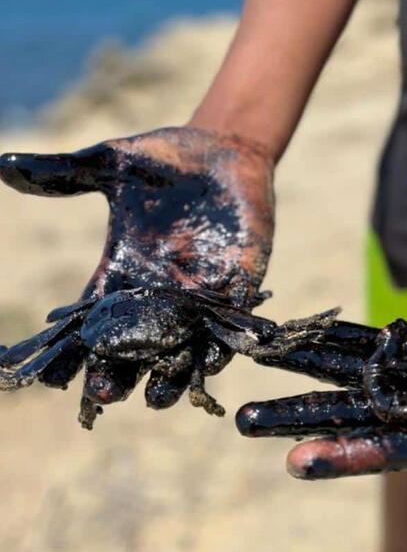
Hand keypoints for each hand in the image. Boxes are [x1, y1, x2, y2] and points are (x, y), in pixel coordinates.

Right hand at [0, 127, 274, 421]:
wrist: (224, 153)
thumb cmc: (167, 158)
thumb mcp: (114, 163)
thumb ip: (67, 173)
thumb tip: (2, 167)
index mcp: (123, 270)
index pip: (93, 318)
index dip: (75, 349)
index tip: (54, 377)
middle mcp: (159, 292)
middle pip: (134, 344)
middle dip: (120, 370)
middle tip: (106, 395)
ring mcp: (199, 294)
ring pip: (182, 347)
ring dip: (171, 374)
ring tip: (158, 398)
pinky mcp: (237, 287)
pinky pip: (229, 326)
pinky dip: (222, 345)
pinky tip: (211, 363)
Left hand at [237, 296, 406, 551]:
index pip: (394, 455)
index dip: (346, 458)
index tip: (293, 463)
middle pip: (354, 419)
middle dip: (300, 420)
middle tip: (243, 422)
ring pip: (353, 377)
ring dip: (304, 373)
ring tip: (254, 365)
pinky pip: (374, 339)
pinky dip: (336, 336)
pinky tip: (299, 332)